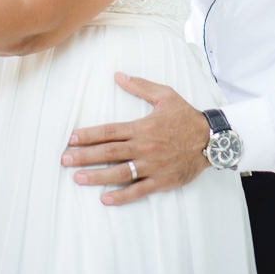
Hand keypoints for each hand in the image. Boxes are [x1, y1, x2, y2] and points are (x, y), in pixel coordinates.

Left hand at [61, 72, 209, 204]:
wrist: (211, 139)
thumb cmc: (186, 116)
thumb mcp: (165, 95)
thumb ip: (140, 85)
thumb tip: (118, 75)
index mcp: (142, 127)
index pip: (109, 131)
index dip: (89, 135)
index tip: (71, 138)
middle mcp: (143, 147)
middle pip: (109, 152)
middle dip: (84, 155)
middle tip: (64, 159)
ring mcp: (151, 165)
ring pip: (119, 172)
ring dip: (96, 176)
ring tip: (77, 178)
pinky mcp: (161, 180)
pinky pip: (138, 190)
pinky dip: (121, 196)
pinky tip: (105, 198)